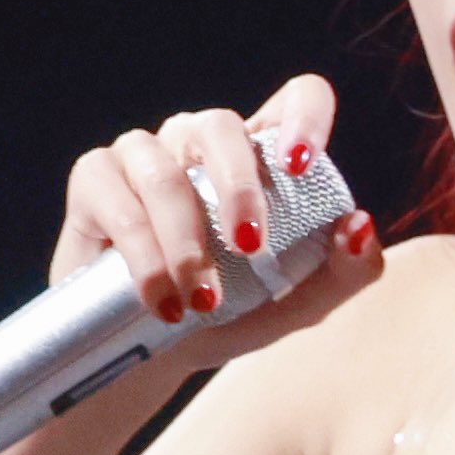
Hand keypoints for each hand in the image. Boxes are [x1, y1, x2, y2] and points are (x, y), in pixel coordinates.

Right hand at [50, 70, 377, 355]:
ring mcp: (144, 155)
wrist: (151, 355)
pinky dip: (142, 254)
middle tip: (250, 249)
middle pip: (221, 126)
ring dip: (186, 244)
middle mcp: (201, 143)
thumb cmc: (232, 316)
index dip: (304, 115)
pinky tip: (160, 299)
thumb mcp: (300, 304)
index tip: (300, 165)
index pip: (294, 100)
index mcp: (260, 157)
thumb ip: (345, 271)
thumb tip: (360, 224)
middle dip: (239, 189)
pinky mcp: (95, 179)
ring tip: (200, 302)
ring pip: (165, 173)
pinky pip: (117, 199)